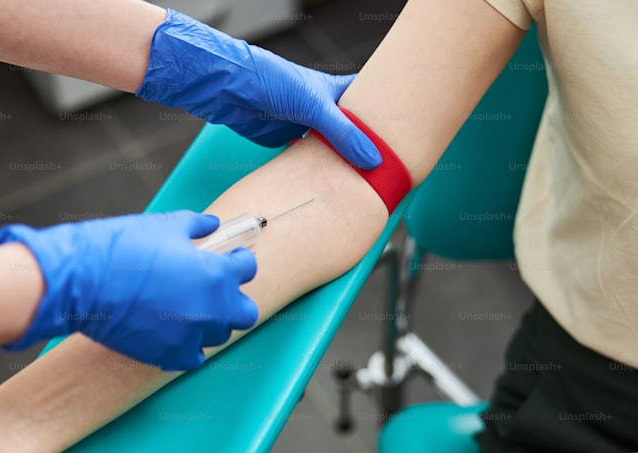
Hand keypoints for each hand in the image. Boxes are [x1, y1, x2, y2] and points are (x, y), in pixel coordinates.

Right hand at [0, 211, 258, 370]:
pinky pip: (195, 357)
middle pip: (245, 313)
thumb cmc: (121, 249)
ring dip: (211, 321)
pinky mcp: (170, 355)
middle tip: (216, 289)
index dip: (238, 260)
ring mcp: (192, 336)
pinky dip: (190, 346)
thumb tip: (212, 225)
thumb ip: (196, 226)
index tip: (229, 258)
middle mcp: (212, 309)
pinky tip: (177, 331)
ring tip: (189, 308)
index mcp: (215, 274)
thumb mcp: (164, 226)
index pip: (247, 269)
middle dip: (234, 299)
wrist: (82, 282)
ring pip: (220, 334)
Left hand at [136, 9, 381, 168]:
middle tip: (392, 169)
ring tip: (369, 184)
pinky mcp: (289, 143)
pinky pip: (313, 161)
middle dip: (370, 149)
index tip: (410, 136)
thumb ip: (343, 133)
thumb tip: (372, 160)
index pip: (371, 104)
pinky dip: (323, 173)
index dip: (389, 119)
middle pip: (355, 133)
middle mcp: (324, 109)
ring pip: (334, 150)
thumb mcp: (312, 104)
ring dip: (346, 165)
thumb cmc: (267, 79)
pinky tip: (336, 187)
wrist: (227, 88)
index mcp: (336, 91)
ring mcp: (307, 127)